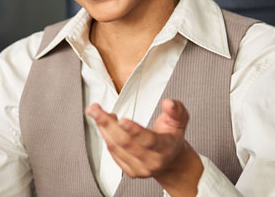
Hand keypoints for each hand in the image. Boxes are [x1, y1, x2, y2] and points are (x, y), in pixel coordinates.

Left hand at [85, 99, 203, 196]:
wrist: (171, 162)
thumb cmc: (172, 138)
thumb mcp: (180, 121)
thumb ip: (176, 110)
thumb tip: (168, 103)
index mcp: (165, 148)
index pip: (148, 141)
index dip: (134, 130)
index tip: (121, 119)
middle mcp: (152, 161)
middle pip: (126, 143)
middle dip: (108, 124)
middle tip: (95, 110)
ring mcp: (139, 168)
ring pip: (116, 147)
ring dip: (103, 128)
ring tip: (96, 112)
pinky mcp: (129, 171)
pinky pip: (113, 152)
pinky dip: (106, 136)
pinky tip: (104, 124)